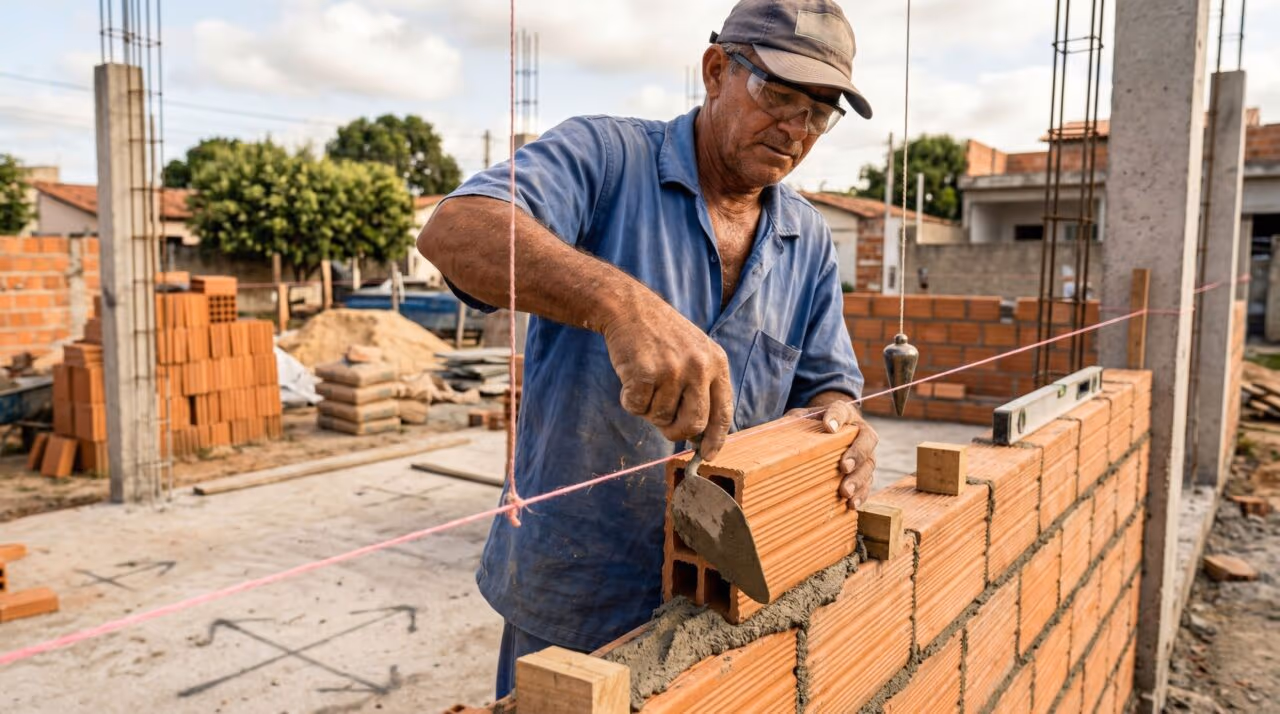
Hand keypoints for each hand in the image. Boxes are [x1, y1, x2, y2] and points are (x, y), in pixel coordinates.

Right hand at [601, 298, 733, 458]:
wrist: (630, 308)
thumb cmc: (661, 336)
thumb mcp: (695, 353)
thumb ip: (701, 389)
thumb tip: (699, 436)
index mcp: (716, 363)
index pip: (723, 412)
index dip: (716, 439)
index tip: (707, 455)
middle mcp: (699, 367)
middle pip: (693, 424)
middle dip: (676, 432)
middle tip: (664, 426)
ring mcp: (673, 370)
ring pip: (660, 418)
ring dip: (648, 409)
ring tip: (646, 382)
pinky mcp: (646, 373)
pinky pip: (637, 408)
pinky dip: (630, 401)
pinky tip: (631, 378)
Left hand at [791, 400, 877, 509]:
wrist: (827, 434)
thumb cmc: (812, 426)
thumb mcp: (801, 418)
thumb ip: (794, 422)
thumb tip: (777, 432)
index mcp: (844, 414)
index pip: (842, 410)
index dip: (837, 417)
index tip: (828, 426)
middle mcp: (860, 432)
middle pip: (867, 440)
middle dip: (857, 454)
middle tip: (844, 467)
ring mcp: (865, 453)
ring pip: (869, 465)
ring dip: (858, 479)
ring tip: (845, 491)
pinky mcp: (865, 472)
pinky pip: (868, 484)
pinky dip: (861, 495)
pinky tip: (851, 504)